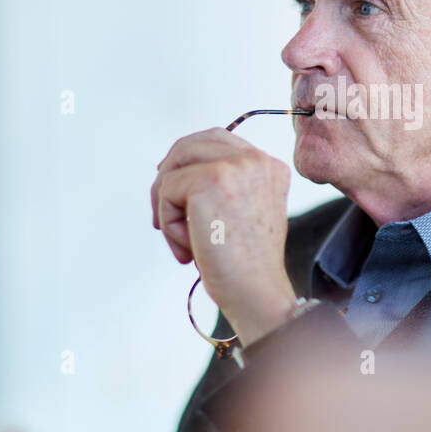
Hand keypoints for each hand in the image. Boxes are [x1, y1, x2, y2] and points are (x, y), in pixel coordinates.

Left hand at [151, 128, 297, 344]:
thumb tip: (171, 172)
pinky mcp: (208, 181)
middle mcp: (256, 160)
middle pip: (191, 144)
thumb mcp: (244, 212)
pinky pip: (166, 191)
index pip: (218, 140)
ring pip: (174, 168)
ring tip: (184, 241)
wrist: (256, 292)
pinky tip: (188, 249)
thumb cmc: (246, 264)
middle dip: (167, 176)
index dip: (187, 159)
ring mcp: (234, 167)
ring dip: (168, 206)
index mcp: (270, 166)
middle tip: (160, 214)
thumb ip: (224, 186)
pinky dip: (167, 224)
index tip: (171, 187)